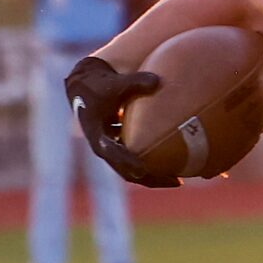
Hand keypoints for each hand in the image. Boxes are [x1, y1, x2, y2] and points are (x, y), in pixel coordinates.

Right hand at [64, 56, 176, 187]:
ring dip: (152, 176)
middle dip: (150, 178)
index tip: (143, 170)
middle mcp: (104, 148)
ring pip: (132, 171)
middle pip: (126, 171)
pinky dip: (151, 164)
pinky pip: (136, 161)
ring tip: (178, 180)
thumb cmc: (99, 85)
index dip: (126, 161)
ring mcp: (111, 149)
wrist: (84, 88)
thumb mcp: (114, 83)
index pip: (111, 153)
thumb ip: (134, 82)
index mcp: (97, 135)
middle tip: (176, 182)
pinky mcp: (118, 146)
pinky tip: (172, 165)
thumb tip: (157, 80)